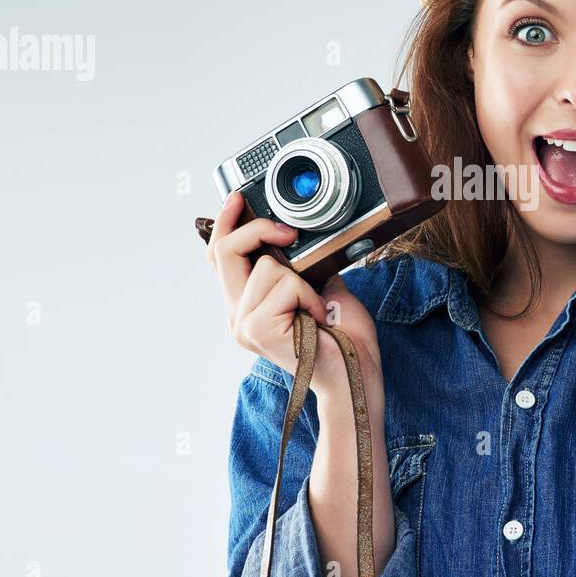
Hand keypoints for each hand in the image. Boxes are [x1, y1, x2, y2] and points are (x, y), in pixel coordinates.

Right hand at [206, 190, 384, 412]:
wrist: (355, 378)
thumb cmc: (343, 340)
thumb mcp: (320, 290)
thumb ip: (300, 267)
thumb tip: (298, 239)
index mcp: (247, 307)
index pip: (220, 258)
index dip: (225, 223)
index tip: (238, 198)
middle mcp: (238, 317)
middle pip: (225, 252)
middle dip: (258, 229)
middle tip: (289, 232)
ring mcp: (244, 325)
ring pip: (267, 266)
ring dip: (302, 282)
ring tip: (315, 310)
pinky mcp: (258, 329)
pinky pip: (285, 285)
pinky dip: (310, 296)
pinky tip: (317, 319)